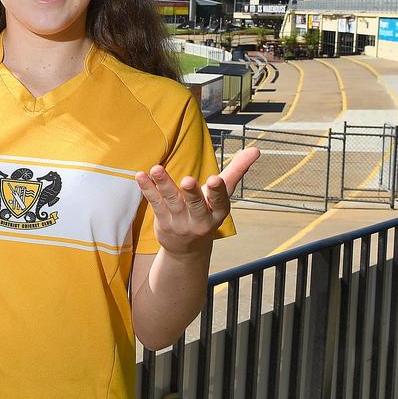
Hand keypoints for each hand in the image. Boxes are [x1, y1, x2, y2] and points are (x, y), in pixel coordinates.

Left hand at [135, 148, 259, 255]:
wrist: (188, 248)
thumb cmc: (208, 211)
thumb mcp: (223, 195)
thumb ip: (237, 171)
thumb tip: (256, 149)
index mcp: (218, 211)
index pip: (220, 201)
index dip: (218, 191)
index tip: (216, 179)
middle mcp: (200, 219)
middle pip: (195, 204)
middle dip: (192, 192)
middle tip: (187, 180)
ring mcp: (180, 221)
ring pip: (171, 201)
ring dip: (164, 184)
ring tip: (156, 169)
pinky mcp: (163, 220)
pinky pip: (155, 203)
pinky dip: (147, 189)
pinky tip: (141, 175)